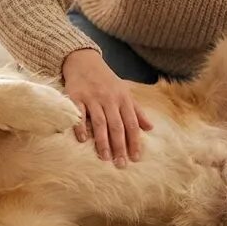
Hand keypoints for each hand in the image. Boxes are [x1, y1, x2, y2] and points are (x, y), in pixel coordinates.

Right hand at [62, 49, 152, 167]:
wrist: (84, 61)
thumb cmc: (106, 80)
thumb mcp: (124, 92)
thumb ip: (137, 111)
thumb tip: (150, 128)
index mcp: (123, 99)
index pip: (131, 123)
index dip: (134, 141)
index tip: (136, 158)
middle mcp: (109, 98)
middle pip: (116, 126)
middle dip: (120, 146)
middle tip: (120, 164)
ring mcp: (92, 97)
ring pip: (100, 122)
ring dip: (103, 141)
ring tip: (105, 158)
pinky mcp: (76, 96)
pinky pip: (79, 114)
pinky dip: (80, 126)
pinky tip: (82, 140)